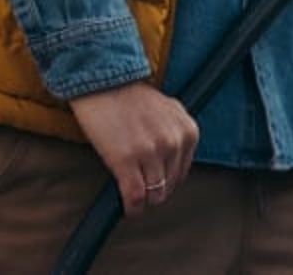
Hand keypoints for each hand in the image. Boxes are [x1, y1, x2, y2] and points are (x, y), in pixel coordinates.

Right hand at [69, 81, 198, 216]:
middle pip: (169, 186)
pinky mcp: (126, 161)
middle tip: (142, 191)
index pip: (182, 173)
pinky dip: (131, 208)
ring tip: (134, 200)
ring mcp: (151, 152)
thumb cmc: (132, 98)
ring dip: (143, 201)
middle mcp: (174, 142)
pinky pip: (134, 197)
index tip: (155, 184)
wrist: (104, 84)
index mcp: (188, 131)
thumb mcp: (168, 111)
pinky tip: (127, 208)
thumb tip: (174, 162)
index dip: (167, 182)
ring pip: (154, 195)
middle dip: (155, 192)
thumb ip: (176, 134)